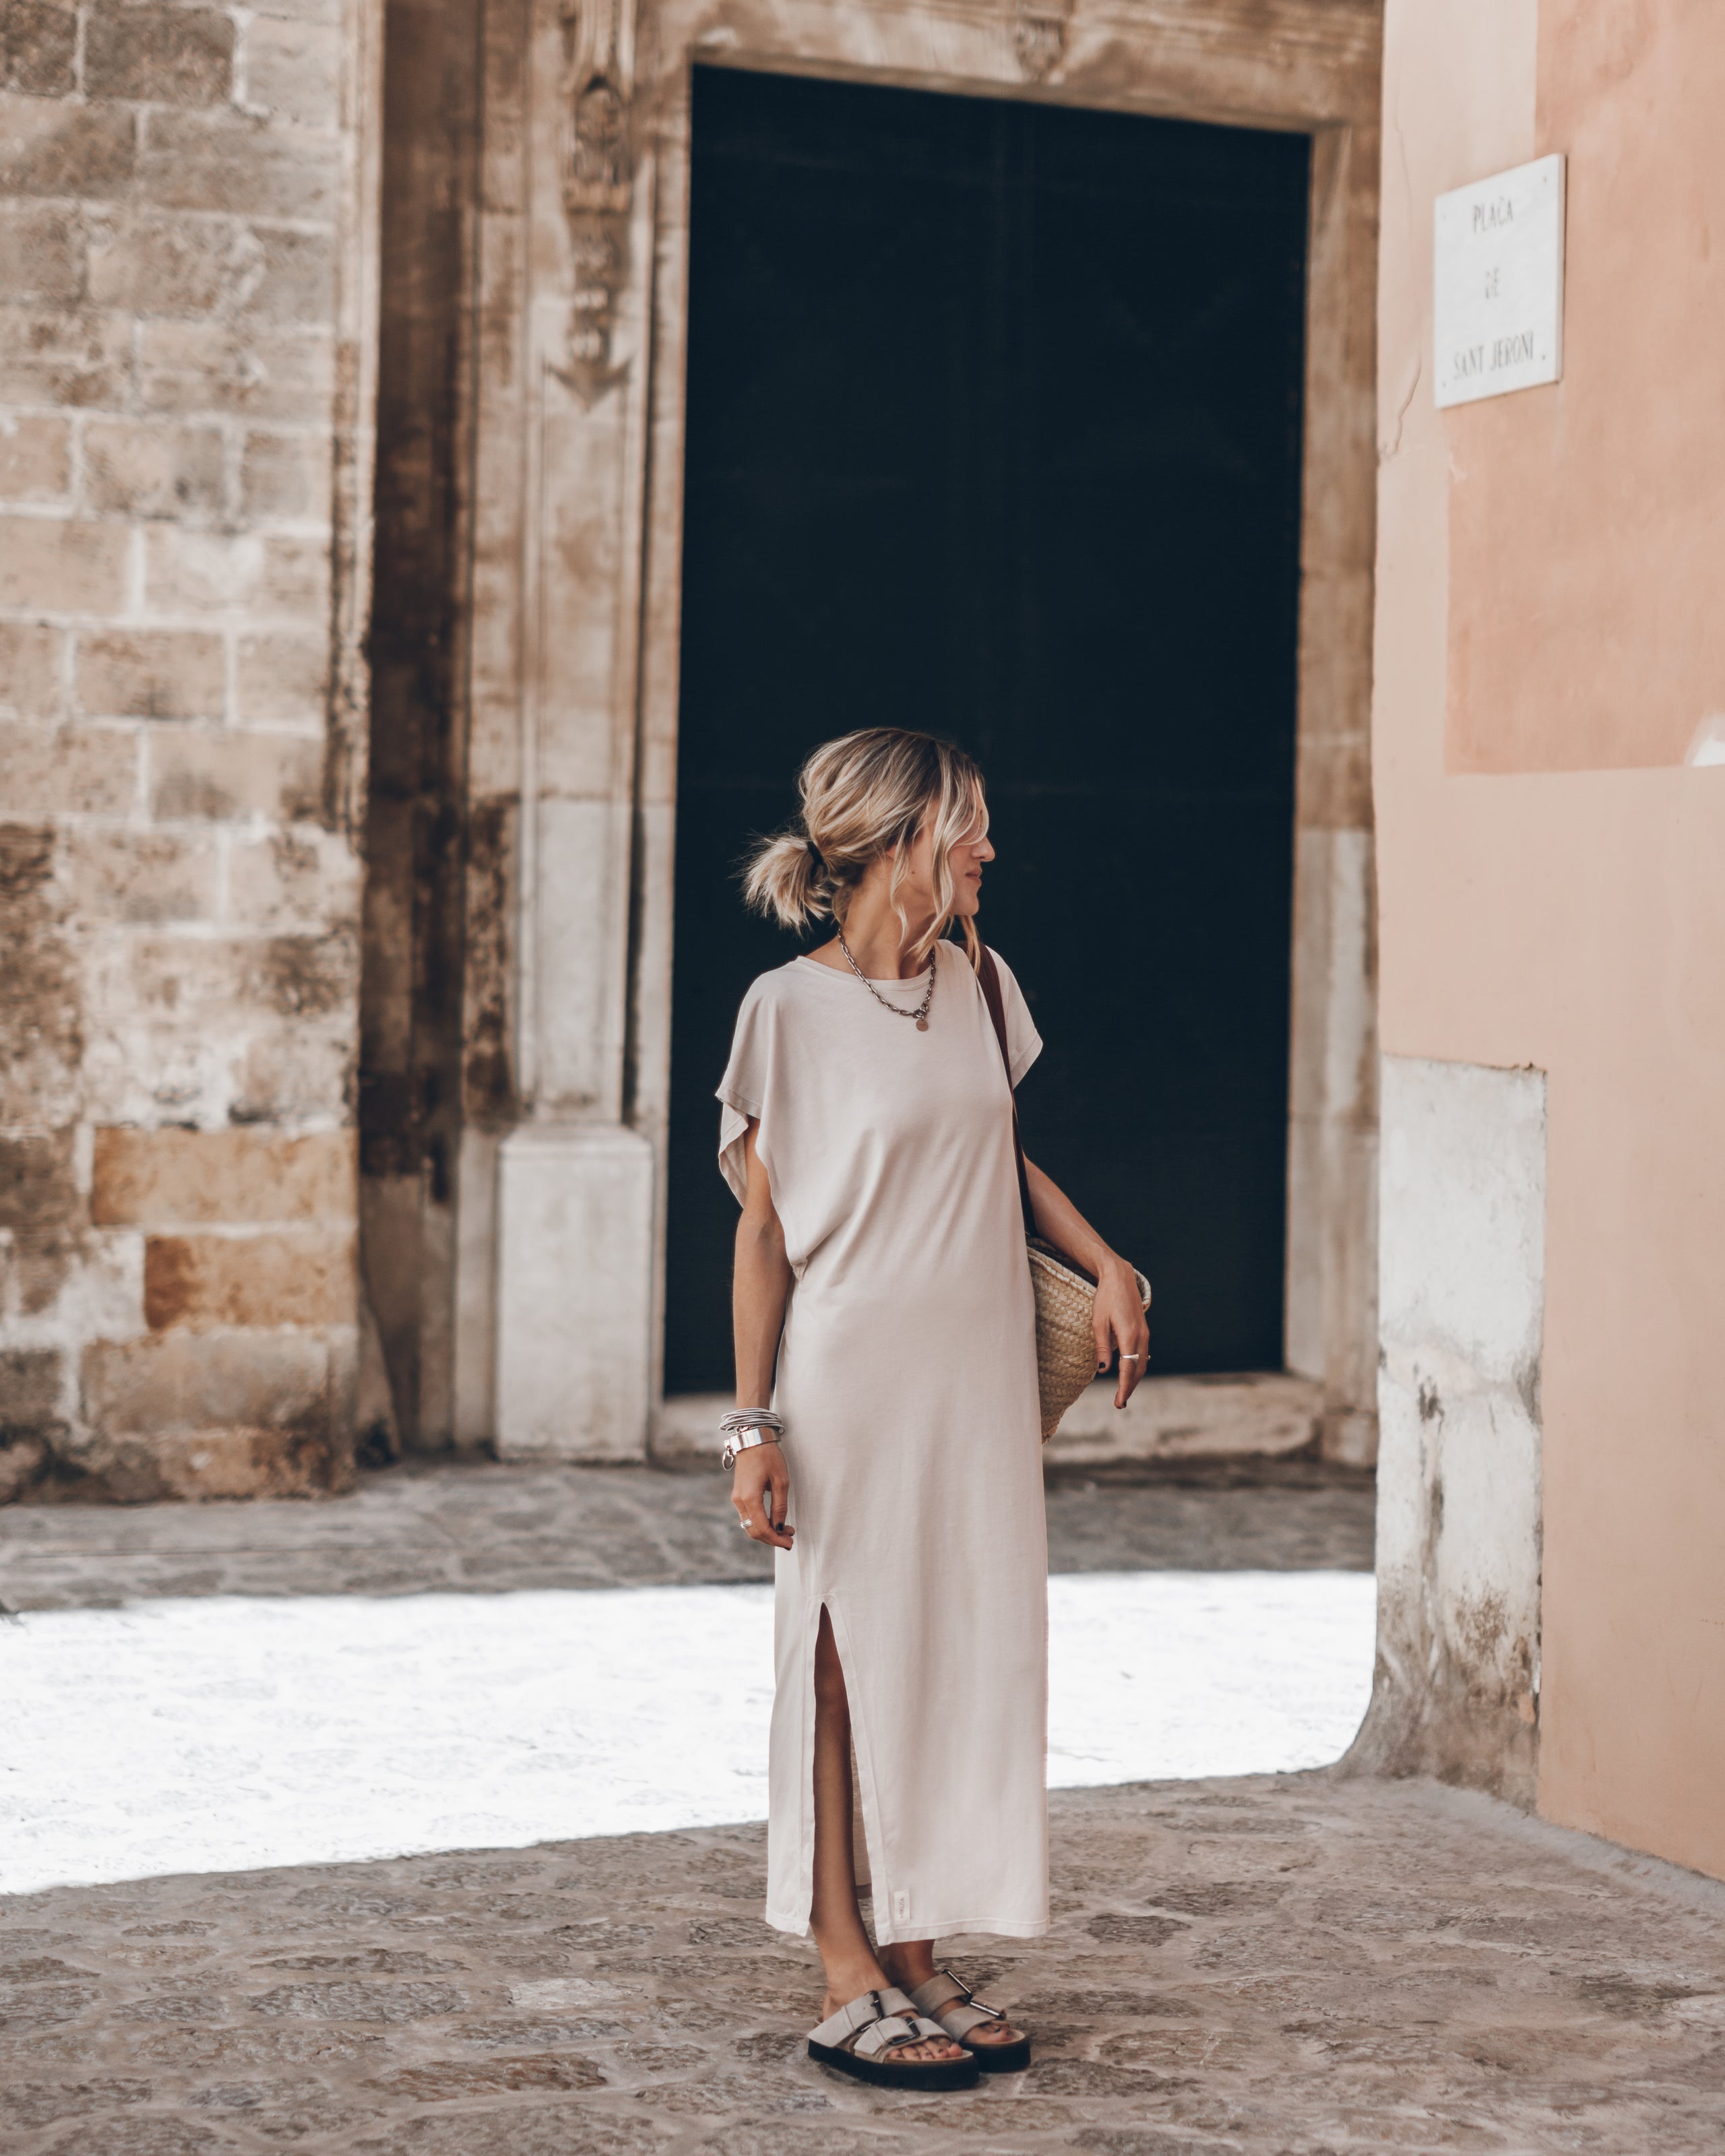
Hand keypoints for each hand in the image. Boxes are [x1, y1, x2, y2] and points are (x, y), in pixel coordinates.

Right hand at [732, 1441, 792, 1549]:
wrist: (753, 1439)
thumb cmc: (769, 1456)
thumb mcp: (781, 1481)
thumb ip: (780, 1507)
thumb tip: (780, 1527)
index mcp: (749, 1498)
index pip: (762, 1528)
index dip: (776, 1539)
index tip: (789, 1542)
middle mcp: (739, 1501)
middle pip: (754, 1531)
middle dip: (772, 1539)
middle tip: (789, 1539)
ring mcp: (737, 1498)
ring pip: (750, 1526)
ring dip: (767, 1531)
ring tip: (785, 1530)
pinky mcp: (739, 1495)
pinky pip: (748, 1516)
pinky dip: (761, 1523)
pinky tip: (774, 1521)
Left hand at [1093, 1256, 1149, 1408]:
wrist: (1120, 1277)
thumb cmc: (1105, 1298)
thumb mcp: (1098, 1322)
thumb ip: (1102, 1347)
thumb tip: (1103, 1370)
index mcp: (1129, 1335)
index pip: (1128, 1369)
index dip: (1124, 1388)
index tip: (1119, 1402)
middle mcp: (1141, 1336)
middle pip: (1138, 1370)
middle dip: (1130, 1388)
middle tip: (1119, 1404)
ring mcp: (1145, 1334)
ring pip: (1142, 1363)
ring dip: (1134, 1379)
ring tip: (1123, 1393)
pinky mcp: (1144, 1331)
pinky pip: (1143, 1354)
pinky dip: (1137, 1367)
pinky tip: (1130, 1374)